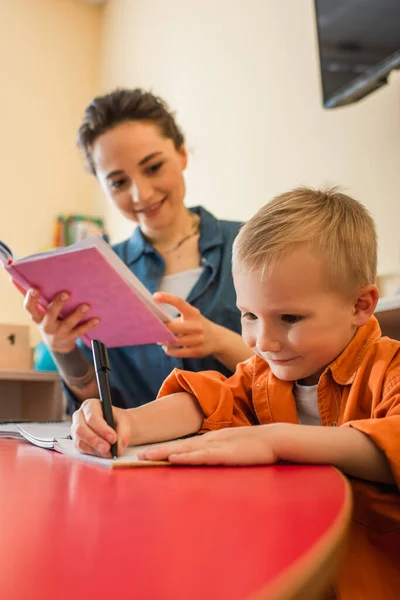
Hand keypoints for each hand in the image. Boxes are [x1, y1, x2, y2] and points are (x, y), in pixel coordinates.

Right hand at [17, 284, 99, 352]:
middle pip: (51, 314)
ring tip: (86, 306)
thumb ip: (47, 301)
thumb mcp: (44, 314)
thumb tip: (57, 276)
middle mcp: (47, 325)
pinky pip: (80, 330)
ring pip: (68, 323)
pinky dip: (89, 325)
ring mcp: (59, 332)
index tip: (34, 289)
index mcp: (38, 317)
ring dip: (77, 314)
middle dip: (58, 304)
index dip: (31, 299)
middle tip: (66, 293)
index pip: (30, 307)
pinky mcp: (70, 337)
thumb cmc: (50, 321)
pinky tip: (97, 319)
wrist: (57, 345)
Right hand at [71, 398, 133, 457]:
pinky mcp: (77, 441)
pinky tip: (104, 454)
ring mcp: (75, 429)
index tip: (113, 438)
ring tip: (109, 453)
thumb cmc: (119, 421)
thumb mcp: (125, 422)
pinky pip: (81, 449)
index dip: (102, 429)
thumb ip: (124, 433)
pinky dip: (93, 453)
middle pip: (80, 429)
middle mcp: (79, 416)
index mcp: (90, 405)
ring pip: (79, 441)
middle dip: (95, 440)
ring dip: (95, 449)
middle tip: (108, 448)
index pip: (92, 417)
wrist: (117, 427)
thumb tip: (118, 448)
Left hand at [137, 425, 278, 464]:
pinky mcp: (225, 454)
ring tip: (147, 456)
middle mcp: (209, 440)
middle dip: (157, 451)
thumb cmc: (253, 445)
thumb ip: (215, 452)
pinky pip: (202, 456)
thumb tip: (200, 458)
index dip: (164, 448)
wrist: (274, 439)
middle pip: (178, 445)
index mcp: (209, 440)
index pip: (182, 444)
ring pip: (186, 449)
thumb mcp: (230, 447)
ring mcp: (216, 446)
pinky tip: (174, 459)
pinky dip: (186, 457)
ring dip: (165, 453)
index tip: (147, 453)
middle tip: (137, 456)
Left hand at [153, 292, 221, 357]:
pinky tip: (167, 348)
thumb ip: (176, 318)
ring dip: (163, 341)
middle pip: (173, 327)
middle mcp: (197, 326)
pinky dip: (169, 351)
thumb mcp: (191, 317)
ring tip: (159, 340)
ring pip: (174, 341)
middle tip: (153, 330)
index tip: (155, 296)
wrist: (217, 338)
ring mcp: (198, 339)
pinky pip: (178, 353)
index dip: (167, 298)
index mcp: (193, 313)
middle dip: (160, 329)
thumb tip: (155, 321)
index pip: (180, 302)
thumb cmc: (197, 325)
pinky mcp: (198, 352)